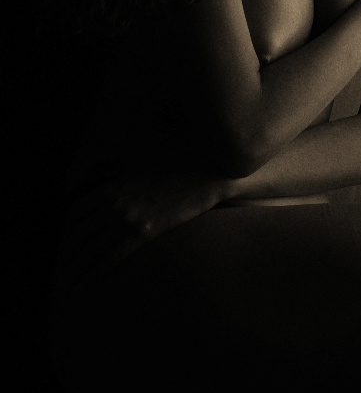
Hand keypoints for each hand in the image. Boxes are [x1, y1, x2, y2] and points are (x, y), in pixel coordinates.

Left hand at [58, 167, 228, 288]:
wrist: (199, 182)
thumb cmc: (172, 179)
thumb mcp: (139, 177)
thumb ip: (119, 188)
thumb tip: (105, 202)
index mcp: (112, 188)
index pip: (77, 212)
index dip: (67, 230)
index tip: (64, 244)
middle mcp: (115, 204)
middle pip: (80, 233)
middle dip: (67, 253)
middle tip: (59, 269)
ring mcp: (128, 219)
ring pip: (91, 248)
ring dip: (75, 267)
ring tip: (65, 281)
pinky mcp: (143, 234)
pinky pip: (111, 258)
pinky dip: (93, 273)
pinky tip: (83, 284)